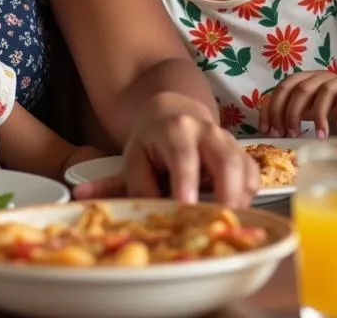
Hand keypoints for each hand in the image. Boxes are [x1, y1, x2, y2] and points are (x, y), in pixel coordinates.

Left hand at [72, 99, 258, 207]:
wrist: (173, 110)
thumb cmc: (150, 141)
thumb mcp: (132, 157)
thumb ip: (114, 183)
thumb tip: (83, 197)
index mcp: (174, 130)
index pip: (182, 156)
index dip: (186, 181)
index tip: (186, 208)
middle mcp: (205, 130)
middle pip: (225, 158)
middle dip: (227, 191)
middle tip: (221, 223)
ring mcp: (227, 140)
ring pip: (244, 166)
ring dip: (240, 197)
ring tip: (230, 224)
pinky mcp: (241, 153)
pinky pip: (253, 175)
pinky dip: (248, 196)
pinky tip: (235, 212)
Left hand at [260, 71, 336, 137]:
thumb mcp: (317, 108)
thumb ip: (300, 112)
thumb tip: (275, 128)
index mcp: (308, 79)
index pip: (283, 87)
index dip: (272, 107)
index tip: (267, 129)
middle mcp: (322, 76)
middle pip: (300, 89)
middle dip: (291, 112)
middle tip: (290, 134)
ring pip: (324, 90)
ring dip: (319, 114)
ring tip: (319, 135)